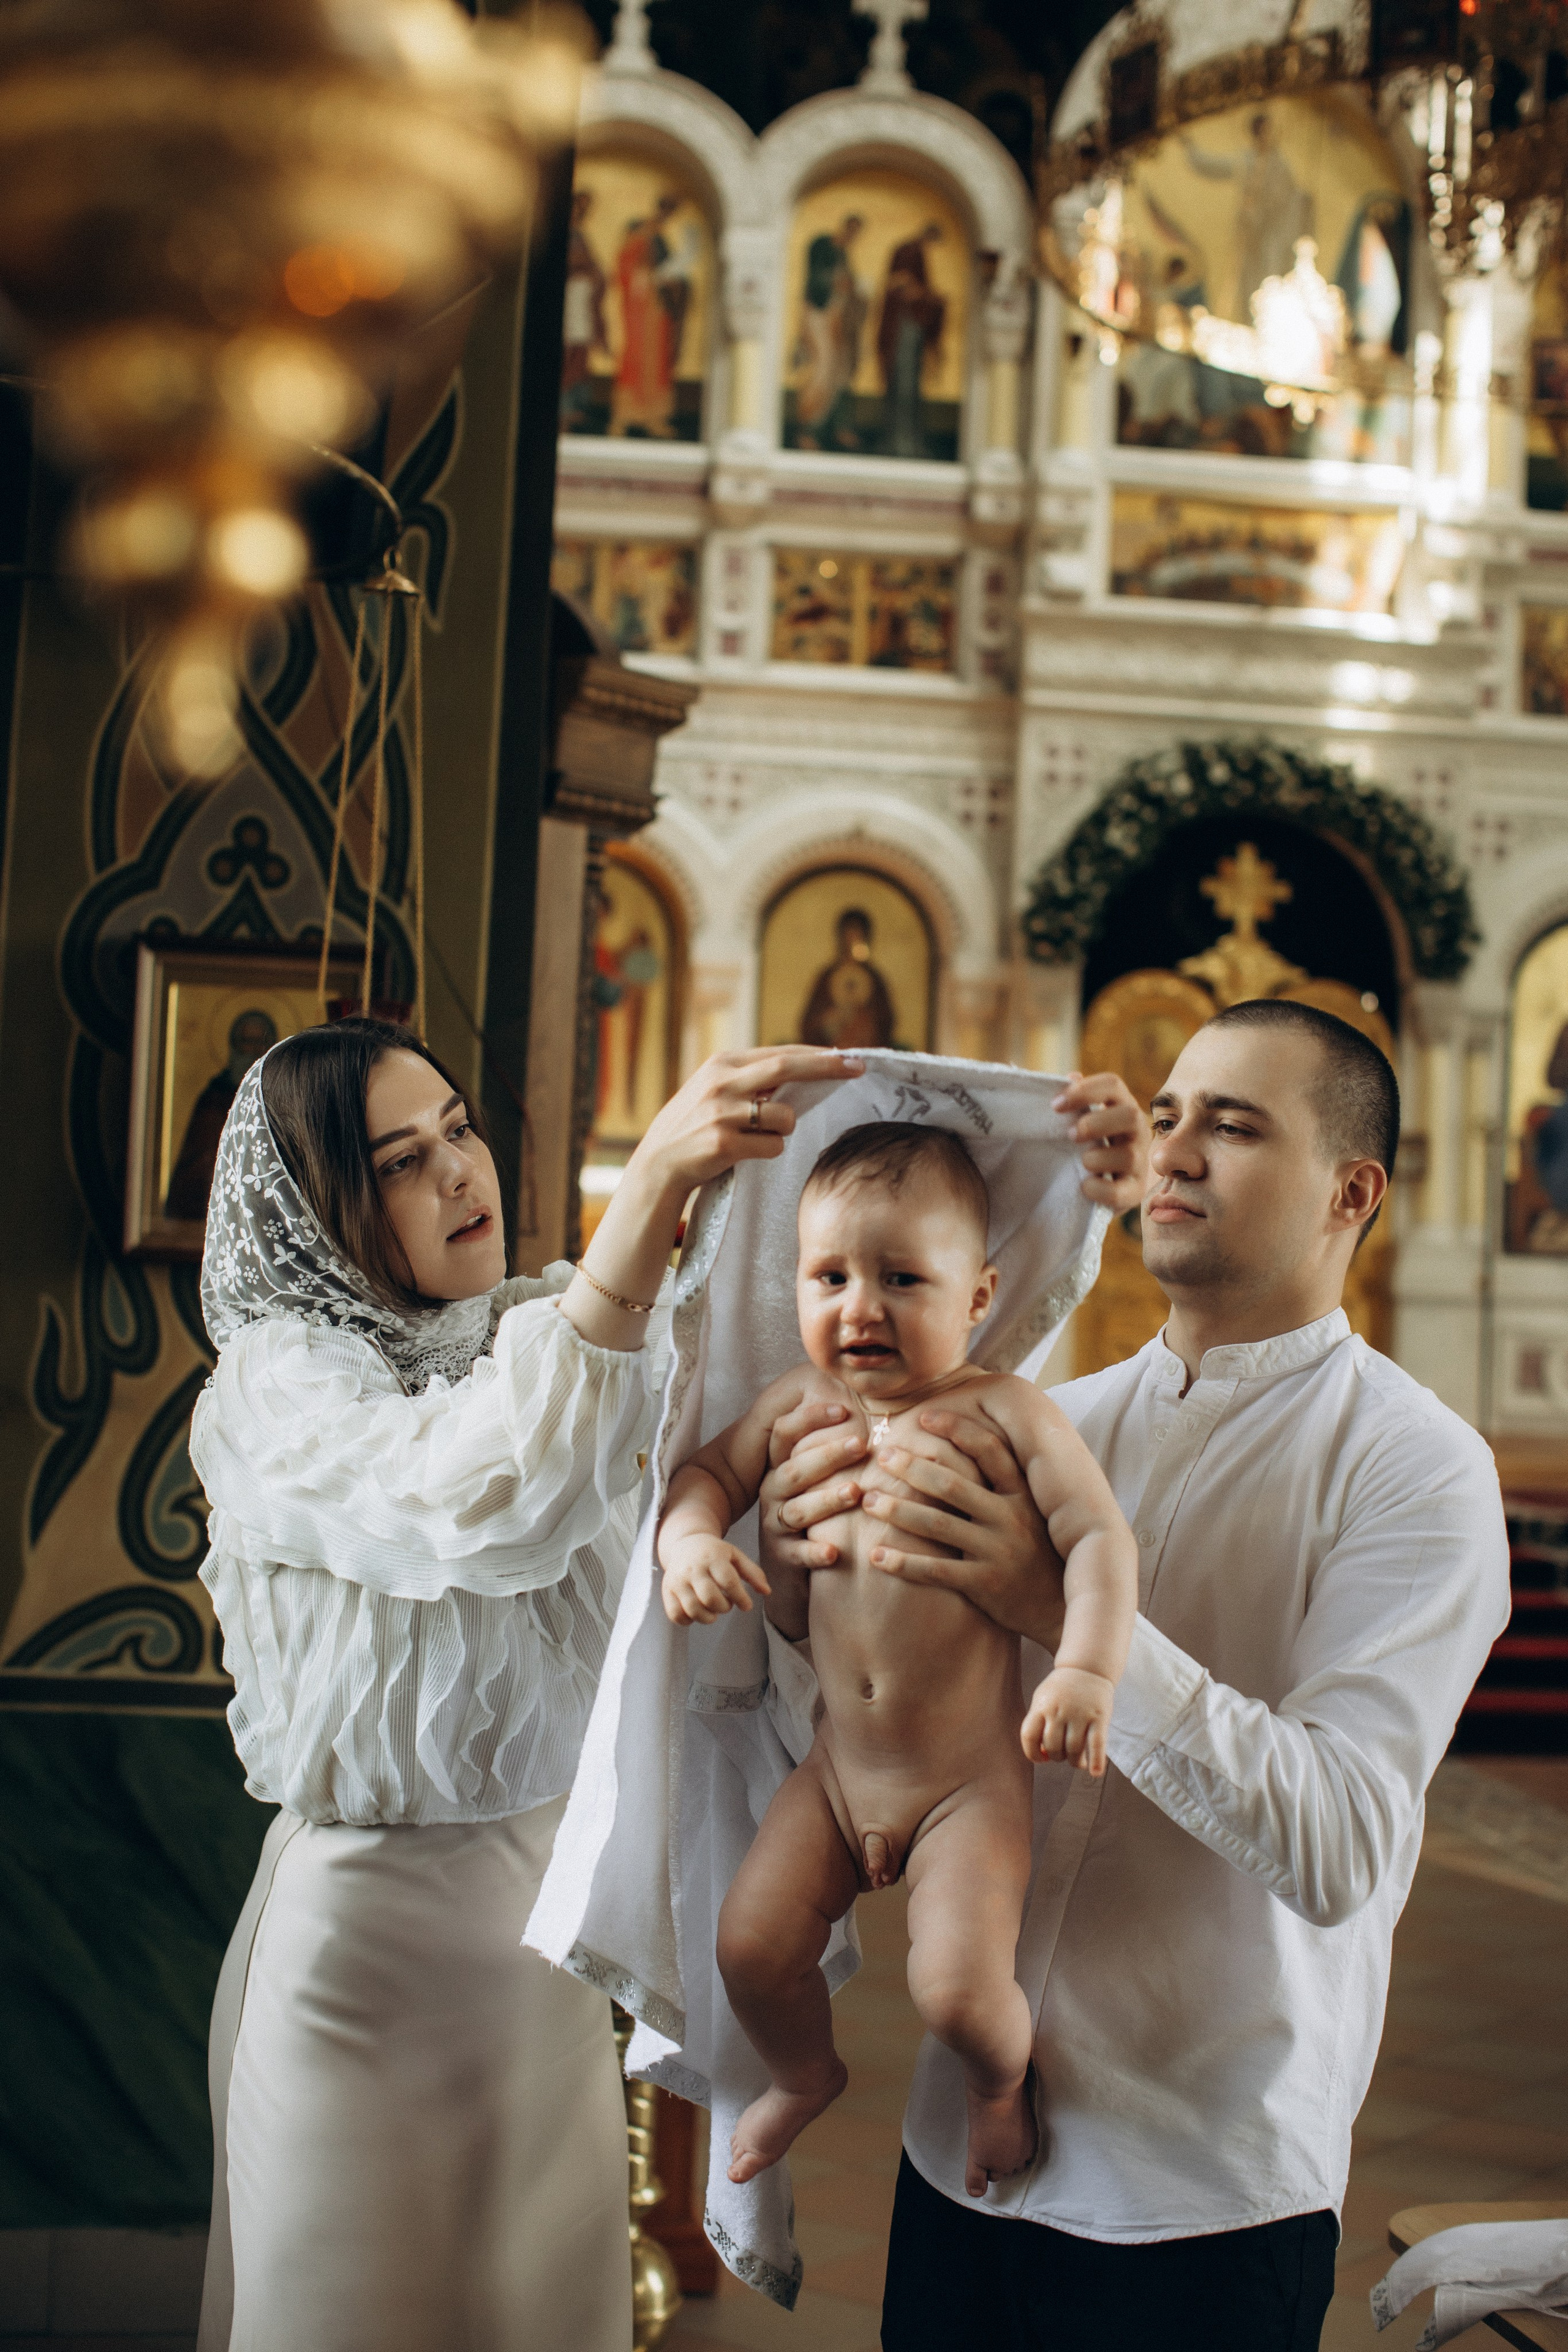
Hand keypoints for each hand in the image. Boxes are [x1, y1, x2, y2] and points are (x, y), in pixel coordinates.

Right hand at [630, 1046, 863, 1207]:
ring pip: (785, 1118)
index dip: (819, 1056)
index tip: (850, 1057)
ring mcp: (722, 1113)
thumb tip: (804, 1068)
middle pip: (788, 1068)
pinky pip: (773, 1147)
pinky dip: (768, 1152)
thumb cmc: (695, 1126)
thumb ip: (752, 1078)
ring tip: (752, 1137)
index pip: (782, 1053)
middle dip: (827, 1068)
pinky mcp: (724, 1143)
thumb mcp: (717, 1089)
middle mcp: (722, 1082)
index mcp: (723, 1064)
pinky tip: (741, 1154)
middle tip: (857, 1068)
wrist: (659, 1164)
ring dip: (782, 1131)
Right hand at [661, 1535, 769, 1627]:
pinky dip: (689, 1620)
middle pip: (710, 1597)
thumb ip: (753, 1573)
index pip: (728, 1581)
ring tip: (715, 1610)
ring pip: (693, 1609)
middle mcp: (692, 1568)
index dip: (741, 1597)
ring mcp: (677, 1581)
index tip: (747, 1606)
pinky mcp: (667, 1591)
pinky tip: (698, 1612)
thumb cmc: (715, 1553)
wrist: (685, 1543)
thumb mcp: (736, 1556)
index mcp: (712, 1557)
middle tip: (728, 1605)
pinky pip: (676, 1615)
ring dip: (709, 1617)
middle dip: (724, 1607)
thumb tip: (767, 1592)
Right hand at [758, 1397, 870, 1574]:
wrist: (793, 1562)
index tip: (844, 1409)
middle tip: (860, 1444)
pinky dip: (814, 1552)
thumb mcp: (818, 1471)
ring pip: (798, 1510)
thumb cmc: (819, 1506)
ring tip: (855, 1492)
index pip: (785, 1432)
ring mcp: (777, 1523)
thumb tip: (868, 1392)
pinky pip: (797, 1554)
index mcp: (782, 1464)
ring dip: (826, 1500)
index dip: (810, 1418)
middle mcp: (775, 1491)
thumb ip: (835, 1439)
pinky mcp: (785, 1555)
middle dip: (828, 1455)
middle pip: (795, 1469)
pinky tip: (833, 1551)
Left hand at [859, 1411, 1066, 1650]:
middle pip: (952, 1484)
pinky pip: (936, 1570)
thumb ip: (1009, 1484)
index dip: (956, 1429)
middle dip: (912, 1467)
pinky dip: (903, 1562)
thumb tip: (974, 1441)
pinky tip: (876, 1555)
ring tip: (868, 1501)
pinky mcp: (985, 1584)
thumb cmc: (1040, 1552)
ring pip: (937, 1525)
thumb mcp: (1036, 1512)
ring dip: (897, 1510)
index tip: (924, 1416)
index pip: (989, 1451)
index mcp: (1024, 1495)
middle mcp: (1012, 1518)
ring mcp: (998, 1552)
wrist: (1062, 1607)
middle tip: (883, 1456)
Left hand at [1022, 1665, 1114, 1775]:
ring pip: (1073, 1750)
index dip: (1032, 1753)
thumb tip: (1043, 1755)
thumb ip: (1039, 1724)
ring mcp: (1079, 1714)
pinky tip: (1095, 1773)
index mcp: (1041, 1707)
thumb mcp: (1043, 1700)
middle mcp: (1059, 1711)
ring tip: (1077, 1760)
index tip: (1041, 1758)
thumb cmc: (1062, 1689)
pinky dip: (1097, 1761)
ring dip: (1074, 1761)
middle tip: (1063, 1753)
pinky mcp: (1099, 1718)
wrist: (1087, 1668)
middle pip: (1053, 1747)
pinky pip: (1097, 1744)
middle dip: (1057, 1756)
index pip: (1029, 1736)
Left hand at [1053, 1071, 1147, 1213]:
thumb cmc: (1086, 1143)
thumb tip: (1072, 1077)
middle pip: (1130, 1114)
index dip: (1084, 1091)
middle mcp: (1136, 1132)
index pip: (1112, 1085)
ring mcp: (1139, 1162)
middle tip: (1070, 1135)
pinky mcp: (1134, 1191)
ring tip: (1081, 1162)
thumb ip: (1075, 1100)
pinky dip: (1099, 1189)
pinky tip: (1084, 1185)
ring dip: (1097, 1158)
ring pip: (1128, 1155)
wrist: (1099, 1185)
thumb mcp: (1080, 1119)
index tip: (1055, 1106)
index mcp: (1121, 1106)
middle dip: (1096, 1123)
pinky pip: (1121, 1192)